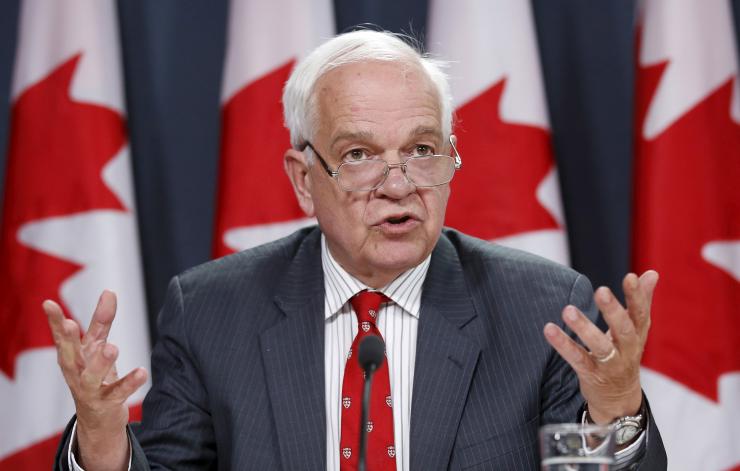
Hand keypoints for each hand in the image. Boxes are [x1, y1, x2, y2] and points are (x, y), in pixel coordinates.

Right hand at [44, 290, 147, 470]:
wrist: (98, 418)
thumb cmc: (92, 374)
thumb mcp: (96, 347)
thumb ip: (102, 320)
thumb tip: (109, 291)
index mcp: (72, 357)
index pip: (61, 337)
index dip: (54, 321)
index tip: (48, 303)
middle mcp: (76, 373)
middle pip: (68, 357)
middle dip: (68, 341)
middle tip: (70, 323)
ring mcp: (89, 390)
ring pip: (91, 377)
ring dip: (100, 363)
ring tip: (113, 348)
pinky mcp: (107, 403)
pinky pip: (118, 393)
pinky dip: (129, 383)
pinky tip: (142, 372)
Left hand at [543, 271, 658, 423]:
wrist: (619, 399)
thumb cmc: (624, 353)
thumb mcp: (636, 330)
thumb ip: (641, 301)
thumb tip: (652, 272)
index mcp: (638, 335)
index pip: (640, 314)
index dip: (637, 296)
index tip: (629, 276)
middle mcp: (627, 350)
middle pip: (624, 330)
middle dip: (613, 311)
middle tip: (601, 290)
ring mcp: (610, 365)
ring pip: (600, 347)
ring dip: (584, 328)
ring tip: (567, 310)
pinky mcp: (592, 375)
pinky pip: (577, 359)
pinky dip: (563, 345)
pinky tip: (549, 329)